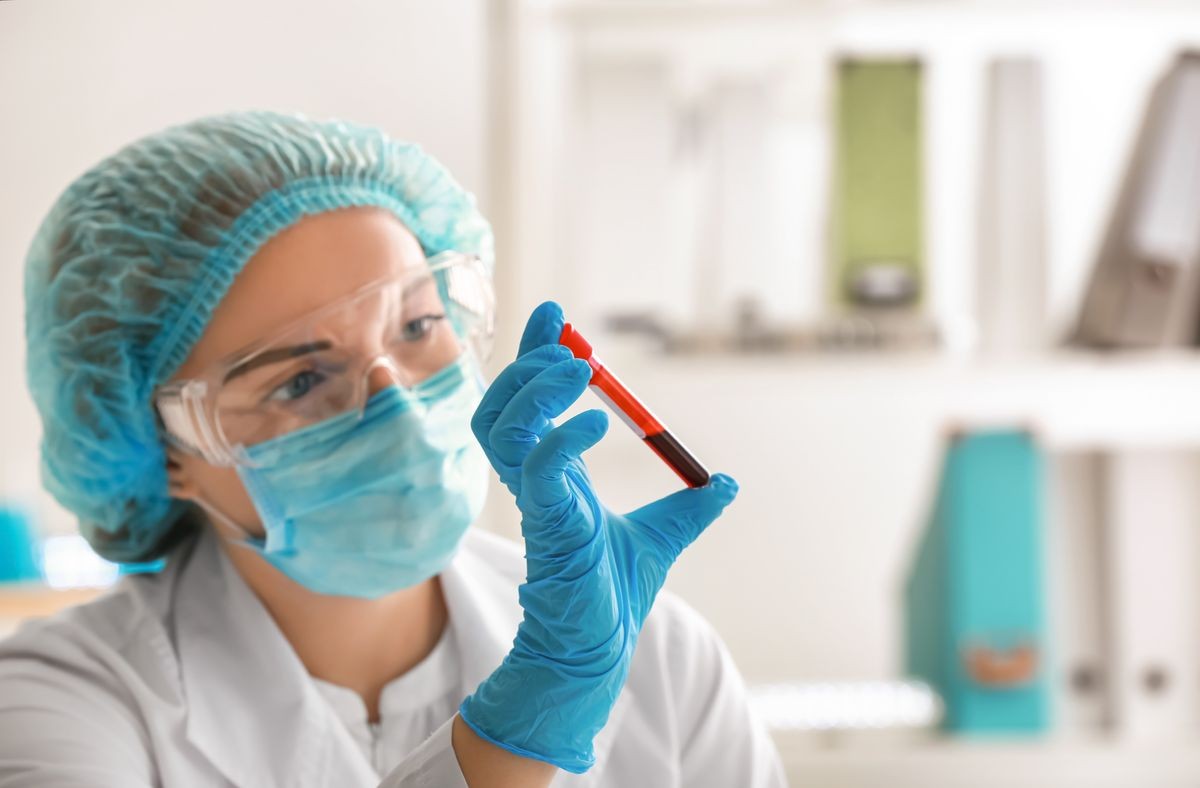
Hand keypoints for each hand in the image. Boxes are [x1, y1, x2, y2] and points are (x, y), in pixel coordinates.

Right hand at [459, 302, 738, 772]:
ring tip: (577, 368)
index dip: (536, 355)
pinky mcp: (545, 526)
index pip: (530, 402)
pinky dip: (559, 440)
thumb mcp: (663, 538)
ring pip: (503, 428)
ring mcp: (534, 502)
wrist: (600, 653)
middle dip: (527, 363)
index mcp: (555, 476)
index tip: (554, 316)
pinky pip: (535, 471)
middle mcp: (535, 481)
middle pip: (504, 405)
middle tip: (567, 341)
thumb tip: (727, 482)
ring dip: (533, 389)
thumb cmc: (613, 599)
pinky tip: (595, 428)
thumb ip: (690, 507)